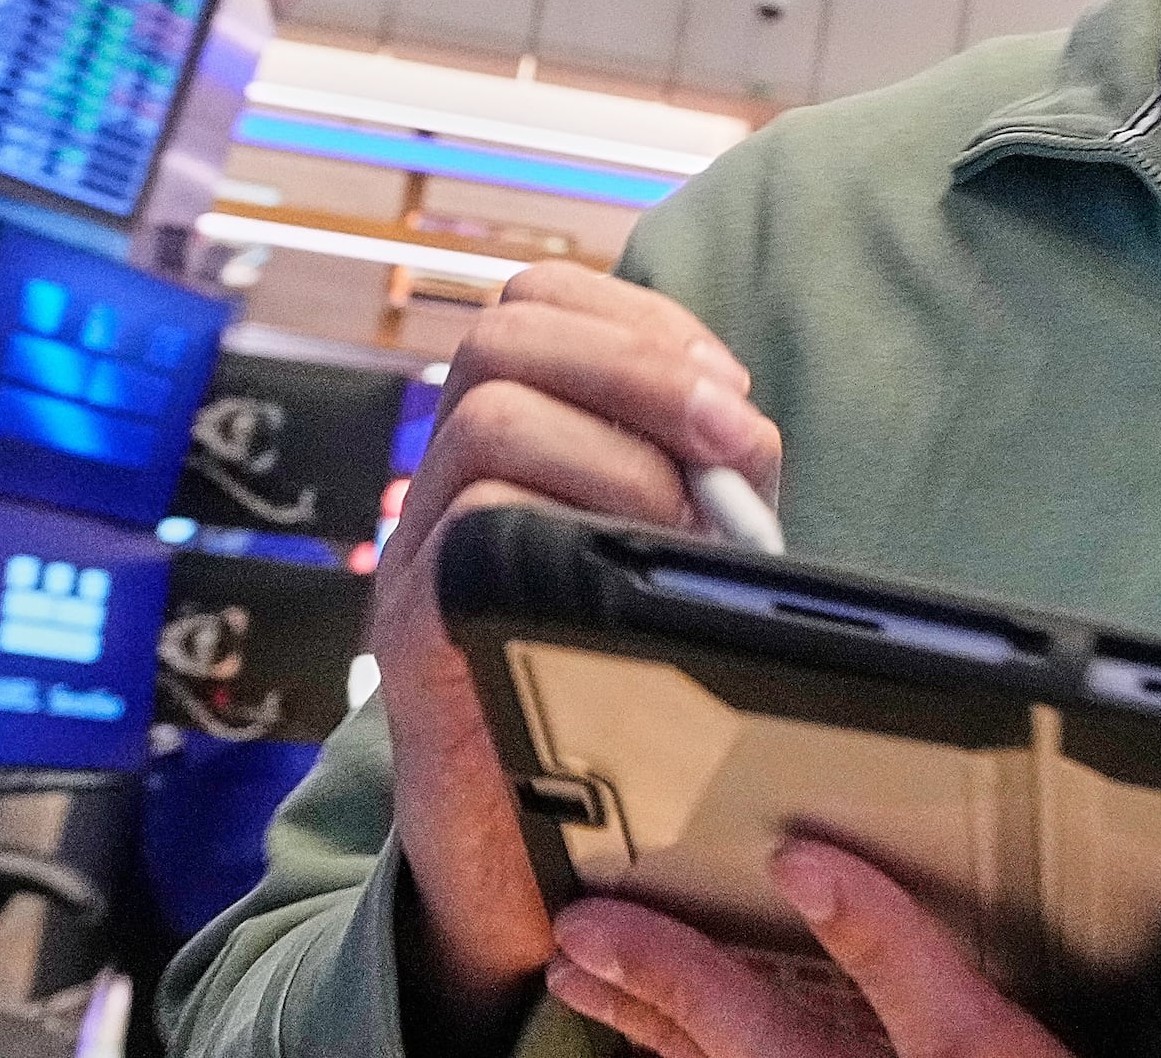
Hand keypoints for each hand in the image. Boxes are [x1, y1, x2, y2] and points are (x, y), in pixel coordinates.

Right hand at [366, 261, 784, 1046]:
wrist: (515, 859)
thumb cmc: (605, 694)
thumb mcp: (659, 560)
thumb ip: (696, 483)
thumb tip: (744, 429)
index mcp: (504, 446)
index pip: (535, 301)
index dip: (639, 317)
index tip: (727, 386)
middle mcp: (444, 482)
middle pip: (503, 335)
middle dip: (639, 367)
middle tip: (728, 441)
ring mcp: (419, 554)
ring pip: (491, 421)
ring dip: (621, 456)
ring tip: (688, 527)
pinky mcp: (416, 636)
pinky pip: (472, 535)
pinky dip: (572, 534)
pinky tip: (637, 583)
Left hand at [547, 840, 1067, 1057]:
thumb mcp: (974, 1034)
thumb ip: (891, 947)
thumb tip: (804, 866)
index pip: (714, 1008)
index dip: (647, 958)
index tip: (586, 924)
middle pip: (701, 1053)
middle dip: (634, 1001)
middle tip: (572, 960)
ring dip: (664, 1039)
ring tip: (615, 1006)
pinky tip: (715, 1052)